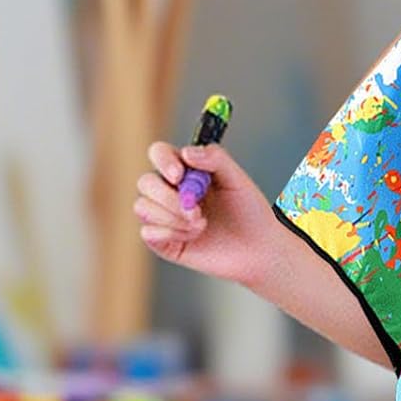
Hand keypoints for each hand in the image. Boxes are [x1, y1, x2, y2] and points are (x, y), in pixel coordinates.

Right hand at [132, 141, 276, 287]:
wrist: (258, 249)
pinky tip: (194, 236)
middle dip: (169, 197)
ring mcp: (164, 216)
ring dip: (173, 217)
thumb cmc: (250, 212)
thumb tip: (187, 152)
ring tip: (202, 224)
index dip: (163, 161)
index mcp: (186, 171)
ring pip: (142, 207)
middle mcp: (170, 190)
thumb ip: (216, 159)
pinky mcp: (162, 240)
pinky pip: (147, 232)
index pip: (159, 153)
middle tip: (196, 211)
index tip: (179, 175)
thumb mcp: (237, 180)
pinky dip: (171, 233)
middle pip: (146, 182)